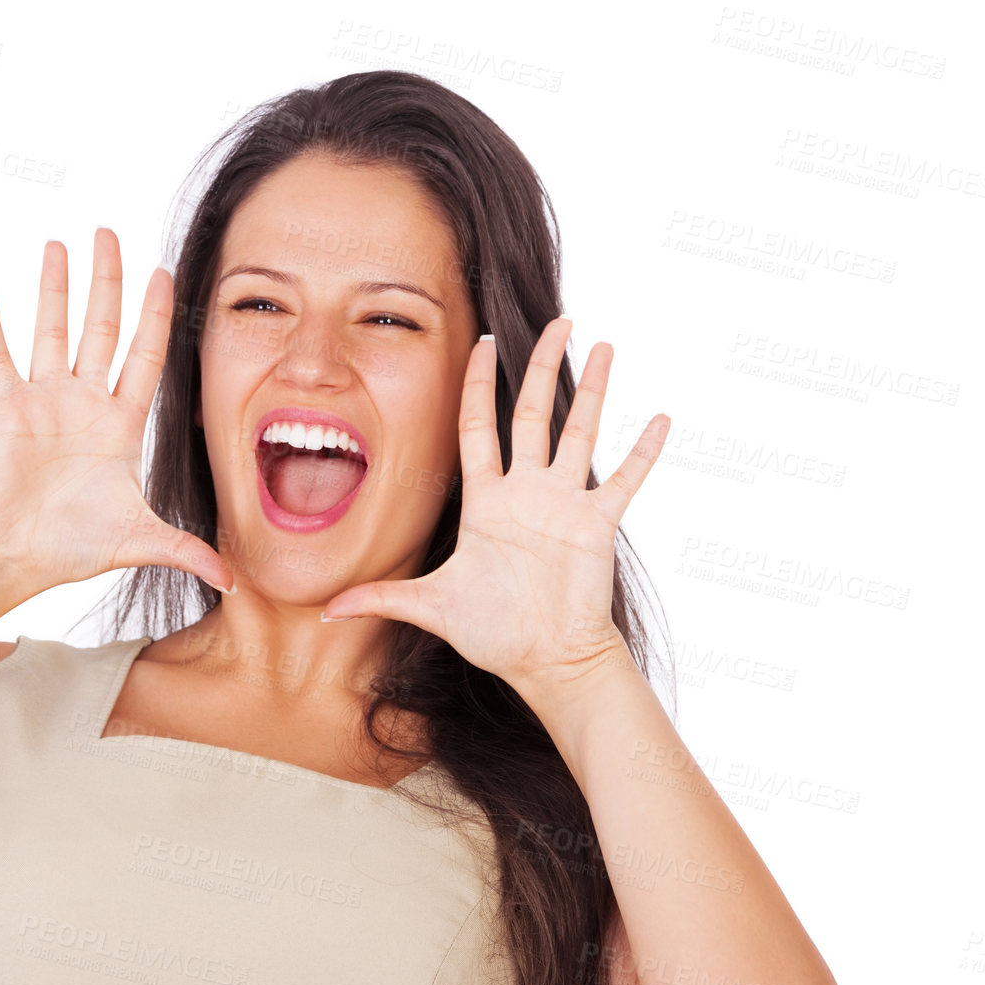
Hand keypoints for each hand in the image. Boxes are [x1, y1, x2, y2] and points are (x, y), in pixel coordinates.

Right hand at [0, 229, 235, 594]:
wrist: (14, 556)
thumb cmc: (72, 546)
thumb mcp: (139, 540)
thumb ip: (185, 549)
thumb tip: (232, 580)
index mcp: (120, 424)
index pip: (146, 356)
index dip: (156, 316)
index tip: (163, 273)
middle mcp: (84, 402)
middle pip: (101, 328)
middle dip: (107, 281)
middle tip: (110, 233)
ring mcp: (43, 400)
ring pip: (52, 330)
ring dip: (55, 288)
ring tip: (58, 243)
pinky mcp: (6, 408)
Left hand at [320, 318, 666, 690]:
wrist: (544, 662)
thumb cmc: (493, 633)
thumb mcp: (429, 606)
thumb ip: (381, 598)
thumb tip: (323, 610)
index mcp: (487, 501)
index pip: (478, 426)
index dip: (479, 384)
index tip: (485, 343)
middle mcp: (527, 493)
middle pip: (534, 414)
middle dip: (543, 366)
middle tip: (556, 322)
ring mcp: (565, 505)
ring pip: (581, 433)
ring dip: (593, 391)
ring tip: (605, 345)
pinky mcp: (597, 525)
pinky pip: (626, 480)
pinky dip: (644, 451)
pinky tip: (661, 417)